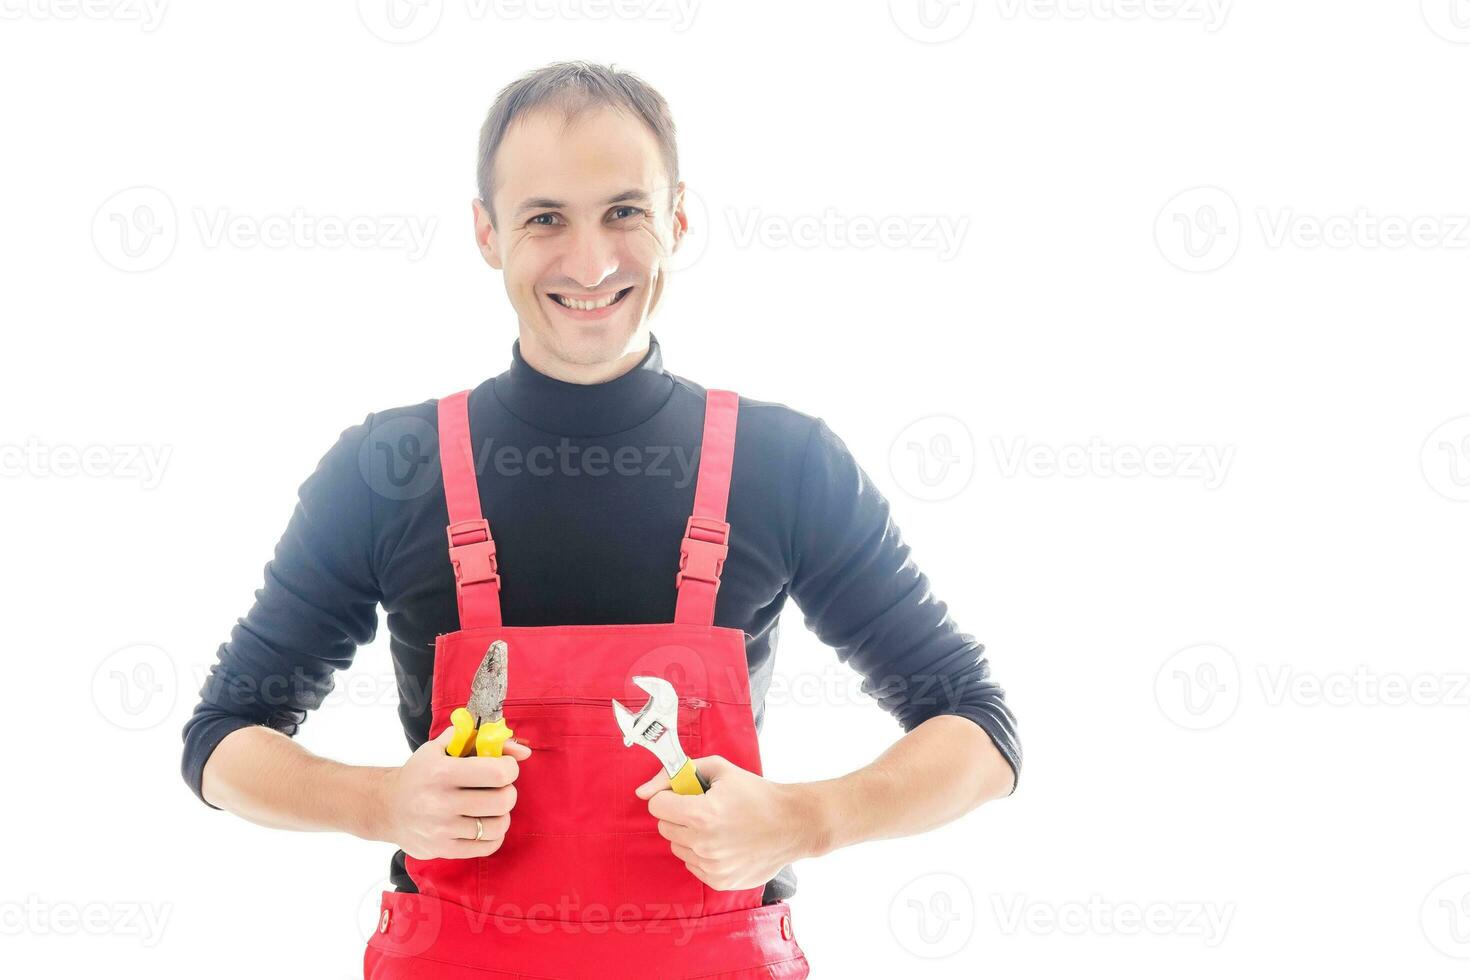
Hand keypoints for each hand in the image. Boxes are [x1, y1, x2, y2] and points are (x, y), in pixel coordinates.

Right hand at [377, 727, 531, 860]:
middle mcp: (440, 802)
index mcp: (442, 772)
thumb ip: (483, 740)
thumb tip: (524, 751)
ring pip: (497, 825)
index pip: (497, 773)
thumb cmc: (422, 772)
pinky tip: (484, 824)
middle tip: (499, 788)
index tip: (504, 767)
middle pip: (502, 800)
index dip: (510, 768)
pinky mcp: (443, 849)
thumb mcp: (444, 747)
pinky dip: (494, 835)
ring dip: (502, 815)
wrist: (386, 806)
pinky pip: (487, 846)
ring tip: (491, 807)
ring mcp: (441, 829)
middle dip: (508, 791)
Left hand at [635, 755, 816, 890]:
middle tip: (703, 808)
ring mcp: (711, 866)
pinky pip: (692, 864)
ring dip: (689, 835)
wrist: (792, 824)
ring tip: (716, 826)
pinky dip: (701, 853)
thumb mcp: (719, 769)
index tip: (684, 794)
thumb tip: (642, 792)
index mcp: (701, 814)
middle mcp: (703, 843)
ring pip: (677, 847)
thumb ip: (677, 774)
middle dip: (677, 815)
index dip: (669, 796)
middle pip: (664, 827)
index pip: (657, 806)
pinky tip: (724, 842)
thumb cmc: (756, 793)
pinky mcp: (719, 881)